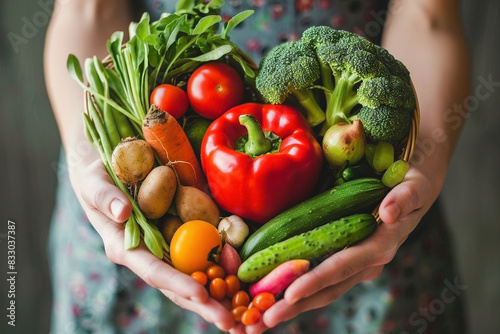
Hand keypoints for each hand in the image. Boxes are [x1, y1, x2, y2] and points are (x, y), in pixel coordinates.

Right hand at [80, 159, 235, 331]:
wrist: (110, 170)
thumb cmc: (97, 178)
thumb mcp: (94, 183)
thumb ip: (104, 197)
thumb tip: (122, 212)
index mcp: (127, 248)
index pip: (153, 271)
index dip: (176, 283)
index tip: (200, 294)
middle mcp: (149, 254)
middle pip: (178, 285)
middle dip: (203, 304)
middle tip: (230, 321)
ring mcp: (167, 247)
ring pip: (193, 275)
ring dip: (217, 294)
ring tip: (242, 311)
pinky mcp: (181, 236)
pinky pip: (202, 254)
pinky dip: (222, 266)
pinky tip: (240, 277)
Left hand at [234, 165, 436, 333]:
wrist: (411, 190)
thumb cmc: (411, 184)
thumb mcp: (414, 186)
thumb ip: (405, 199)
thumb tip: (390, 213)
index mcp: (378, 248)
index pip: (341, 267)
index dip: (315, 281)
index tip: (289, 295)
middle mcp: (364, 263)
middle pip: (325, 289)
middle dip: (293, 306)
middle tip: (261, 321)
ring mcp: (352, 265)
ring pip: (318, 290)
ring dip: (289, 306)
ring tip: (258, 321)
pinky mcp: (342, 260)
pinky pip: (316, 279)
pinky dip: (293, 291)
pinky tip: (270, 298)